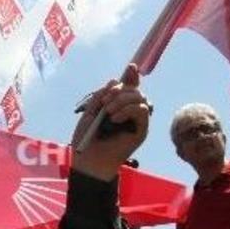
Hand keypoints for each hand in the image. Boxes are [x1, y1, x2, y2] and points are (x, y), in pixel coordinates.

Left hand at [71, 64, 149, 180]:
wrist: (88, 161)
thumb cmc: (87, 139)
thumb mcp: (90, 112)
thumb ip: (101, 96)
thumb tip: (115, 80)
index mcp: (116, 106)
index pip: (129, 87)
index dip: (132, 76)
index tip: (131, 67)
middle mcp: (129, 112)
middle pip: (135, 90)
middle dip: (120, 91)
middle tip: (105, 103)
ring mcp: (136, 121)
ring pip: (140, 98)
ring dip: (123, 100)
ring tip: (108, 113)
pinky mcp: (141, 131)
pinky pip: (142, 111)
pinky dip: (128, 110)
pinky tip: (115, 119)